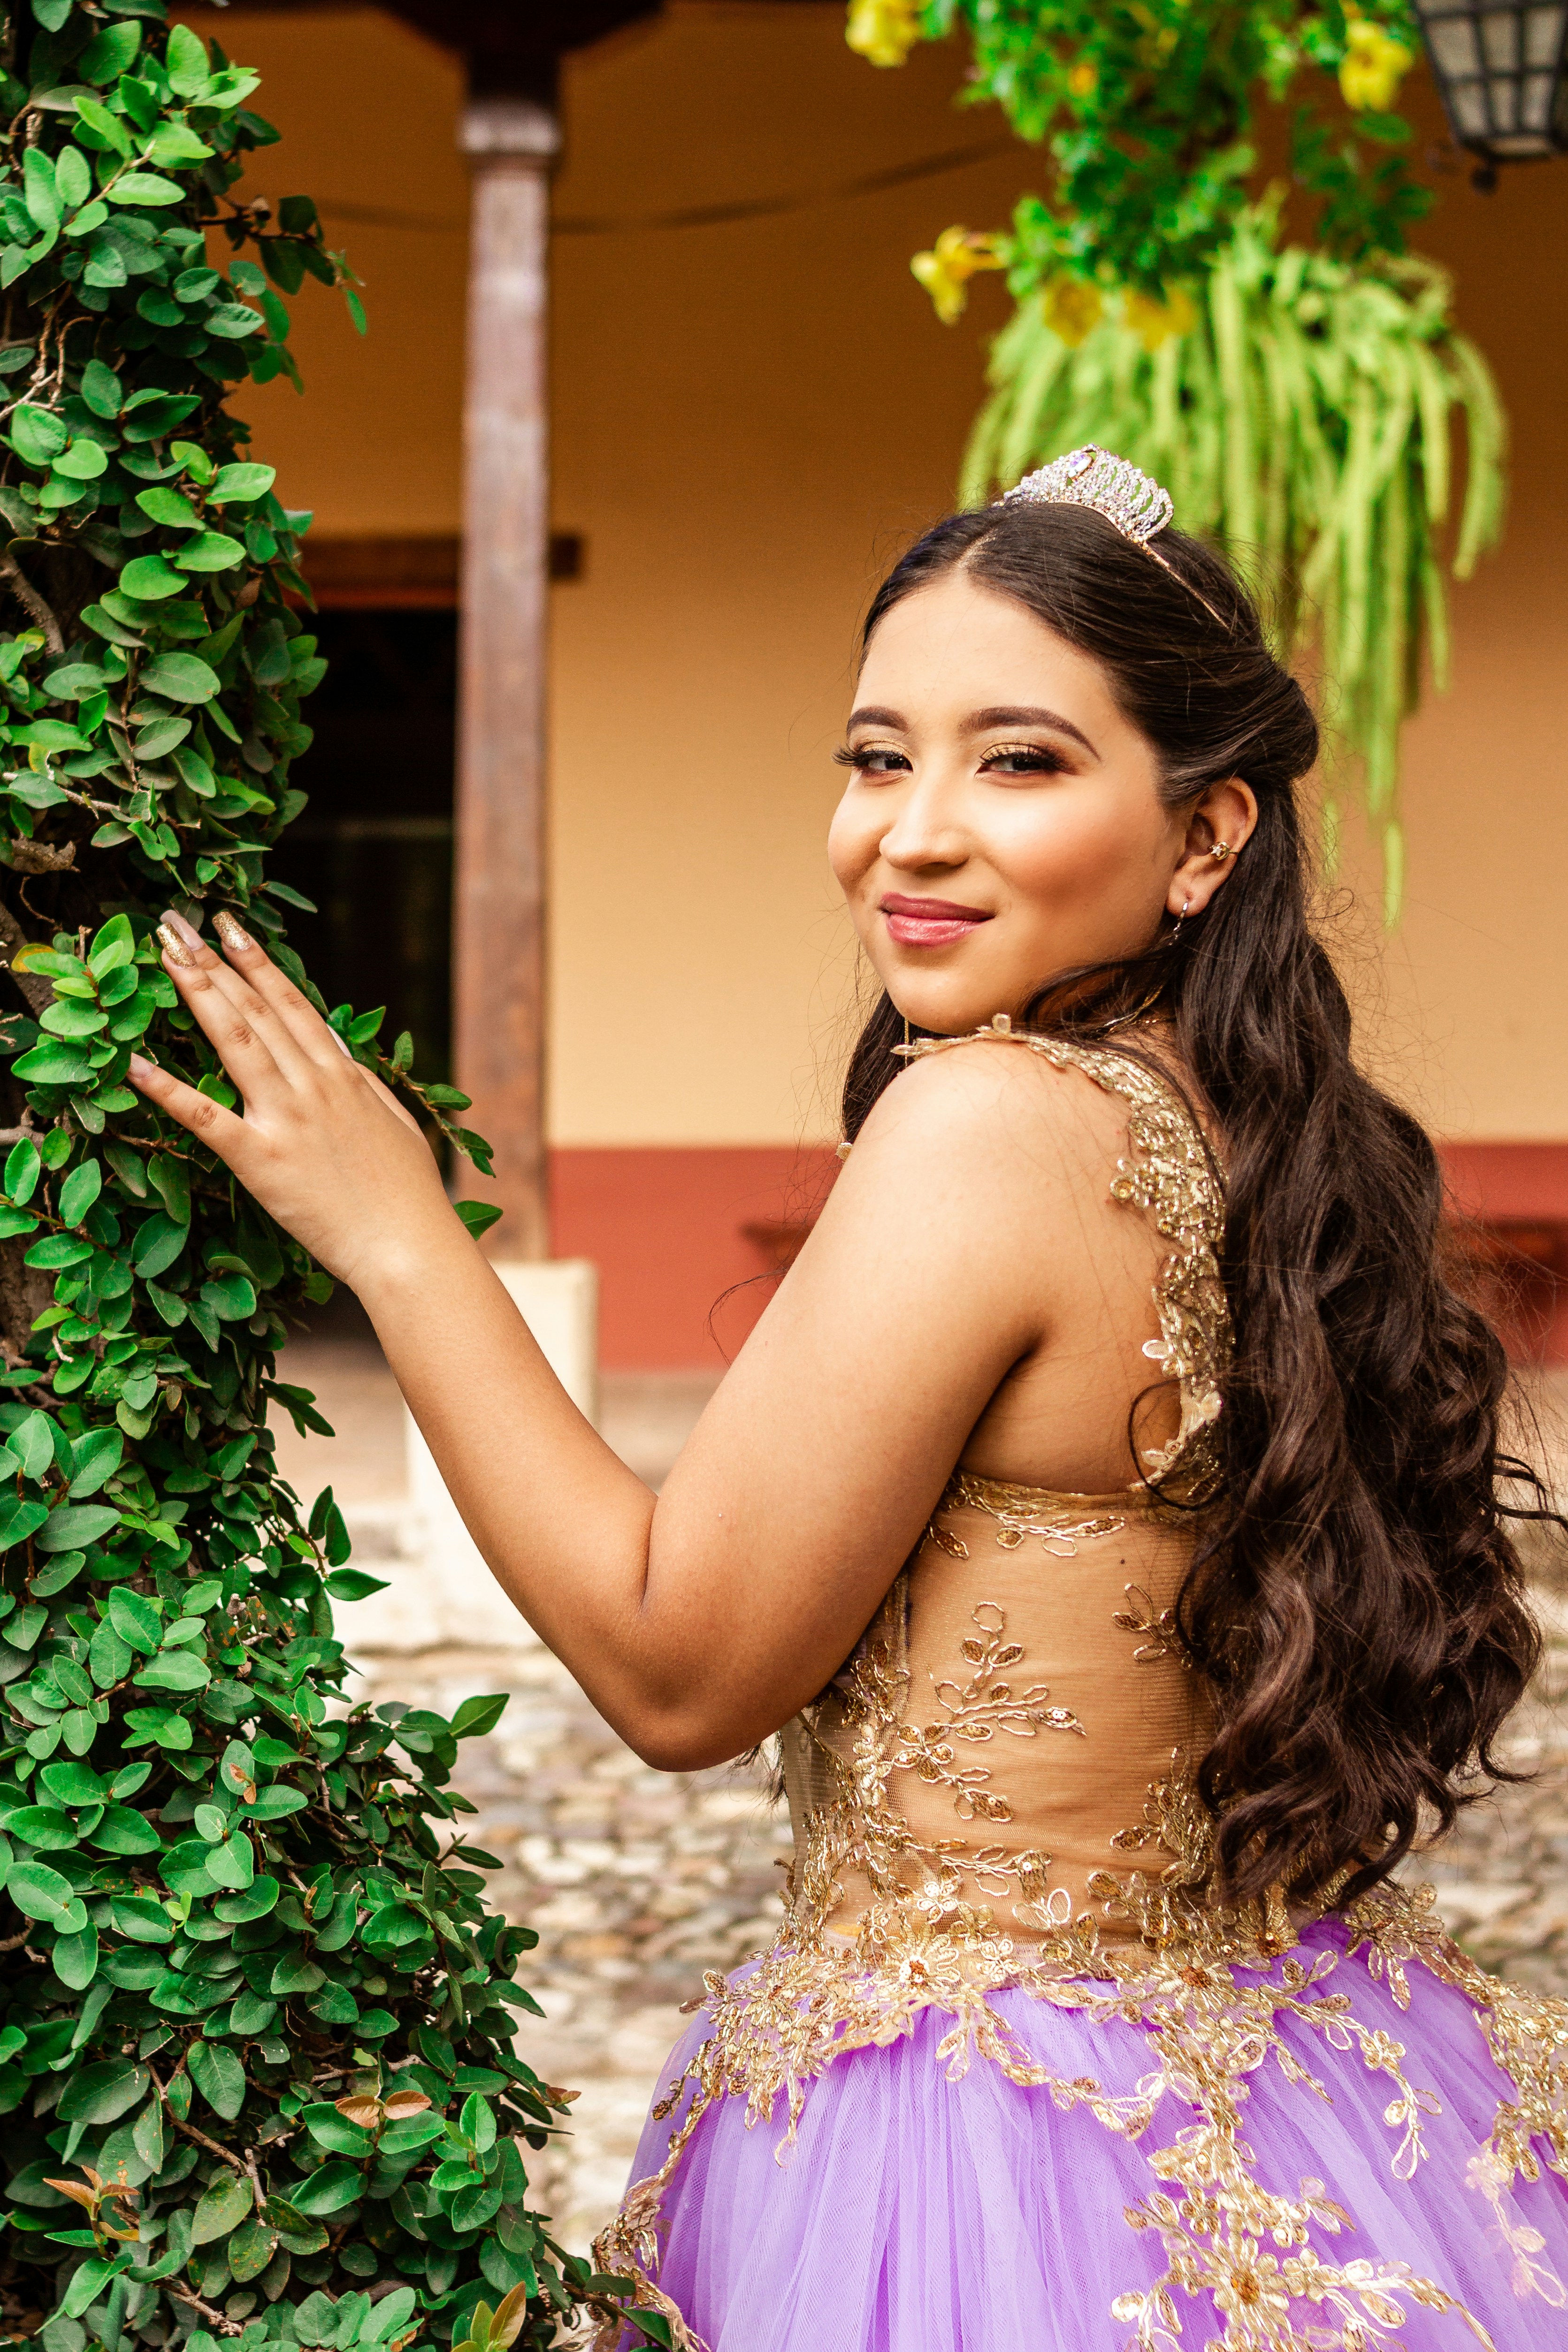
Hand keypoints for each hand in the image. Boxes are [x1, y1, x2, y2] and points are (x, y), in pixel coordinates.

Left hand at [128, 908, 459, 1291]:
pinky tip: (133, 1062)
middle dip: (212, 961)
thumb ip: (359, 1082)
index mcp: (343, 1076)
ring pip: (235, 1041)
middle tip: (174, 923)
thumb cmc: (408, 1194)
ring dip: (197, 992)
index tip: (227, 926)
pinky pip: (206, 1117)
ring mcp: (286, 1119)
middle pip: (256, 1010)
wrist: (410, 1247)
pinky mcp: (261, 1160)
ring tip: (163, 955)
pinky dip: (167, 1088)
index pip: (292, 1004)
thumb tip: (332, 1048)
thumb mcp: (393, 1123)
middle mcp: (313, 1086)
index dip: (256, 961)